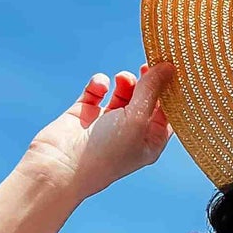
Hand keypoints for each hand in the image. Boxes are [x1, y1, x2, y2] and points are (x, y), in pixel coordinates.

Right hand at [21, 64, 174, 200]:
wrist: (61, 166)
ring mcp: (107, 122)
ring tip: (123, 78)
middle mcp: (131, 133)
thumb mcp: (136, 119)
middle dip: (148, 82)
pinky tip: (99, 87)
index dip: (170, 91)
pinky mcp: (85, 113)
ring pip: (124, 92)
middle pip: (147, 99)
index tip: (171, 68)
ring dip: (126, 81)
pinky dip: (100, 84)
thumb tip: (169, 67)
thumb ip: (151, 90)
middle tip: (147, 66)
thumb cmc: (106, 151)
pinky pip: (97, 91)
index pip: (168, 113)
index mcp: (149, 142)